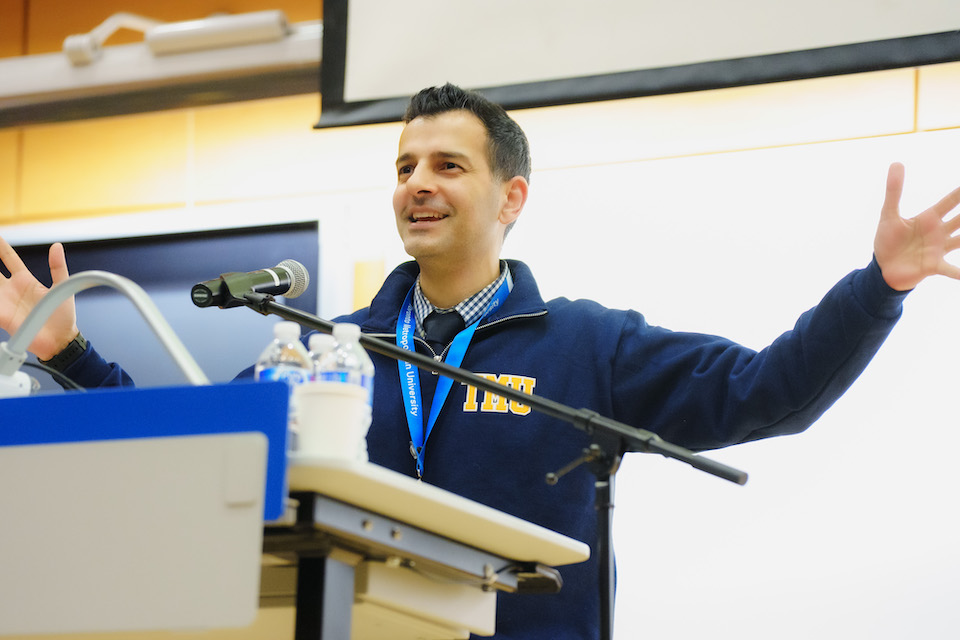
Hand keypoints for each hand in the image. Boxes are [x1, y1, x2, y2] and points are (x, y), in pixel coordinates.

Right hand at [0, 237, 78, 359]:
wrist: (60, 339)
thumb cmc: (62, 316)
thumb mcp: (62, 287)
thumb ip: (57, 267)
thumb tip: (57, 246)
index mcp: (25, 280)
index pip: (8, 258)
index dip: (0, 247)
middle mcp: (11, 289)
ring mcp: (3, 301)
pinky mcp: (1, 315)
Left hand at [873, 162, 959, 290]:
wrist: (883, 268)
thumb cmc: (888, 240)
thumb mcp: (889, 214)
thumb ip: (894, 191)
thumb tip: (896, 162)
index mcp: (930, 218)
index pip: (952, 201)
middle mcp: (940, 232)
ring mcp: (939, 249)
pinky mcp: (933, 266)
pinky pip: (951, 269)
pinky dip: (959, 272)